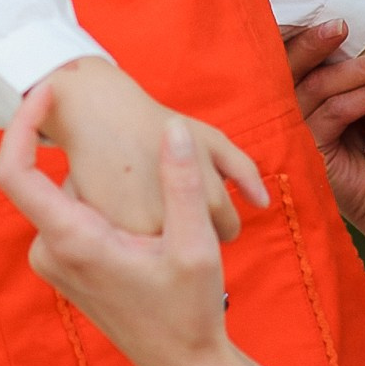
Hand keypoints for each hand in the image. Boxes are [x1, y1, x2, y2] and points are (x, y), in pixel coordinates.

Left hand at [0, 93, 316, 365]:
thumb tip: (173, 129)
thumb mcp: (196, 245)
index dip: (20, 123)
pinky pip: (77, 217)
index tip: (47, 89)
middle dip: (96, 161)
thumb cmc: (190, 311)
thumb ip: (184, 184)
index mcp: (72, 241)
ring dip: (109, 189)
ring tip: (158, 211)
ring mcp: (55, 262)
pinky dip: (107, 207)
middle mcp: (51, 251)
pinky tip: (151, 230)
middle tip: (142, 143)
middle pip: (56, 178)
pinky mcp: (67, 267)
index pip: (13, 172)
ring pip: (72, 197)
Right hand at [42, 57, 267, 241]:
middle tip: (166, 198)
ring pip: (166, 251)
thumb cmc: (160, 124)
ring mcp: (145, 234)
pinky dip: (133, 237)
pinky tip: (126, 210)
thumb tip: (263, 204)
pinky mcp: (111, 237)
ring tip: (146, 203)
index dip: (212, 214)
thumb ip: (244, 171)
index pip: (227, 231)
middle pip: (199, 243)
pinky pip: (134, 250)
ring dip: (161, 236)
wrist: (102, 114)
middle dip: (188, 227)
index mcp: (210, 202)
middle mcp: (182, 222)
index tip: (191, 196)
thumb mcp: (211, 140)